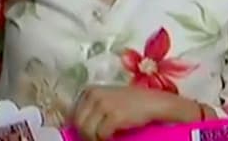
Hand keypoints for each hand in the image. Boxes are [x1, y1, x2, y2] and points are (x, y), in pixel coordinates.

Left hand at [72, 85, 199, 140]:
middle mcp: (93, 95)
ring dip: (95, 139)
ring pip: (88, 130)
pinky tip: (112, 139)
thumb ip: (93, 108)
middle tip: (95, 140)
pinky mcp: (113, 115)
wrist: (153, 102)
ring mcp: (103, 104)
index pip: (74, 114)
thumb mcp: (107, 100)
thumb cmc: (130, 103)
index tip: (86, 135)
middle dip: (85, 136)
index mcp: (89, 91)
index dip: (78, 128)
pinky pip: (101, 134)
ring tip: (104, 139)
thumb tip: (78, 126)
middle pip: (78, 123)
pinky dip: (105, 140)